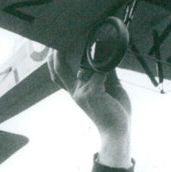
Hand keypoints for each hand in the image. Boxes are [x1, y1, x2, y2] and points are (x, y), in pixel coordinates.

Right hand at [48, 51, 131, 166]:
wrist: (117, 132)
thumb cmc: (114, 112)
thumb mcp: (108, 90)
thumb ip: (105, 74)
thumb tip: (109, 56)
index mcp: (76, 92)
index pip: (58, 76)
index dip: (53, 62)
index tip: (54, 48)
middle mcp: (76, 91)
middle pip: (58, 69)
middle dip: (57, 53)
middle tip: (61, 39)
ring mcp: (83, 92)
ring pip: (83, 65)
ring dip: (92, 52)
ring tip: (101, 40)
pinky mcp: (93, 92)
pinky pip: (100, 70)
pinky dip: (108, 62)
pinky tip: (115, 54)